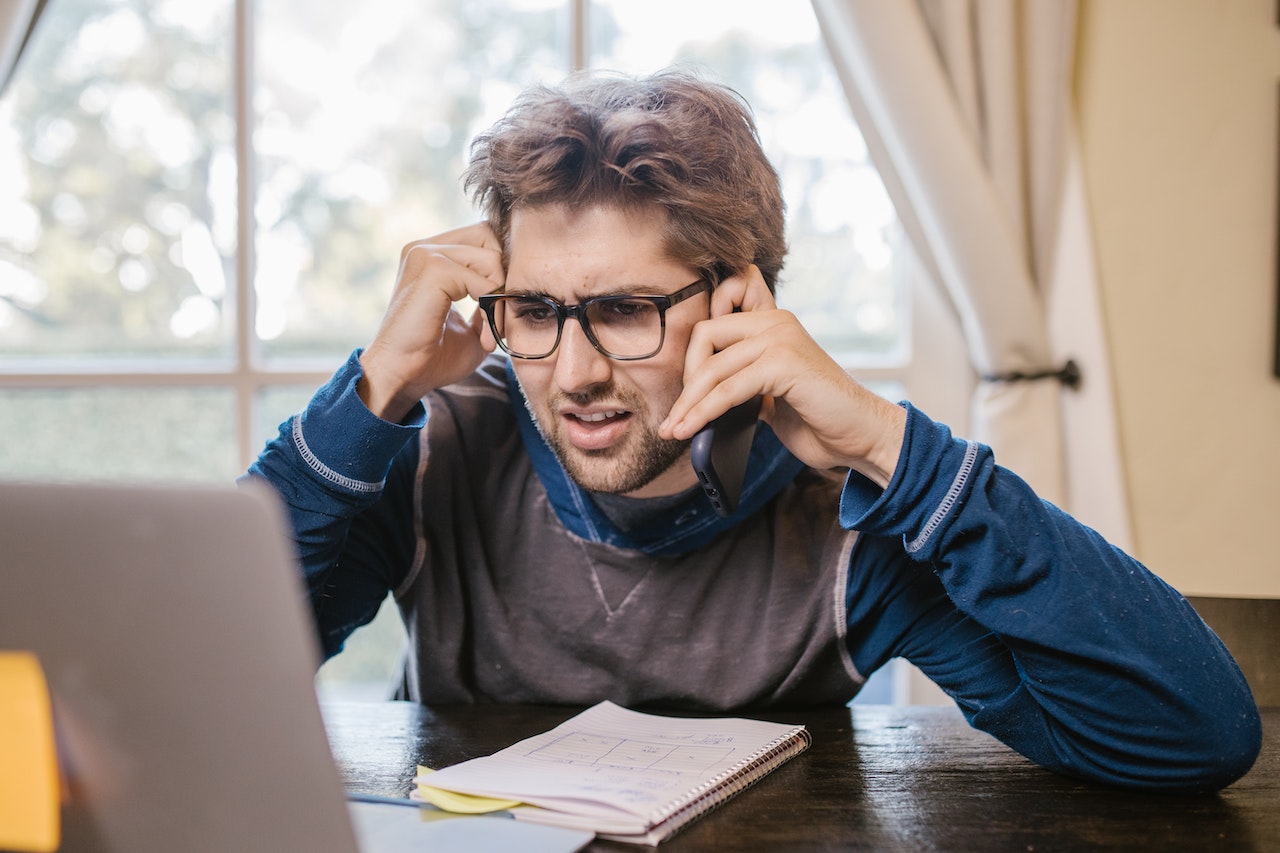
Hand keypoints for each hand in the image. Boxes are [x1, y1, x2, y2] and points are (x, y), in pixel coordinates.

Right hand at [357, 223, 503, 422]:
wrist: (403, 377)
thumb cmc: (433, 356)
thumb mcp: (471, 323)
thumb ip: (489, 298)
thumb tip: (514, 285)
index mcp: (430, 254)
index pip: (483, 236)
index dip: (501, 269)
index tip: (500, 310)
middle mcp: (424, 248)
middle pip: (490, 236)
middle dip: (504, 276)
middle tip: (500, 317)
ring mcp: (426, 254)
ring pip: (491, 258)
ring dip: (500, 299)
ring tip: (492, 332)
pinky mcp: (432, 270)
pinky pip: (483, 281)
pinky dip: (491, 310)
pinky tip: (483, 338)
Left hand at [658, 266, 905, 487]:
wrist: (862, 437)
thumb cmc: (820, 420)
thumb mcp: (771, 395)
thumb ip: (742, 384)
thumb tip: (695, 400)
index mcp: (773, 323)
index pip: (717, 315)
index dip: (694, 351)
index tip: (686, 390)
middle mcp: (776, 322)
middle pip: (704, 336)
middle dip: (685, 380)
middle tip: (676, 416)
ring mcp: (781, 338)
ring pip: (712, 366)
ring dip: (688, 403)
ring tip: (674, 430)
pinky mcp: (784, 362)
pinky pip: (728, 387)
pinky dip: (705, 411)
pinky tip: (691, 429)